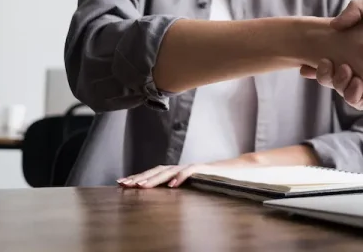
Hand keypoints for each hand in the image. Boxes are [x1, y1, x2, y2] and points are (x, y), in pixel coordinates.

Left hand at [117, 153, 260, 188]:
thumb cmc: (218, 181)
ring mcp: (194, 167)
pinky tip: (172, 185)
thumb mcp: (195, 187)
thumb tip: (163, 195)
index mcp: (179, 172)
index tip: (122, 183)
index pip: (155, 173)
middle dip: (140, 177)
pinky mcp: (206, 169)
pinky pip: (191, 171)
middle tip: (125, 184)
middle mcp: (183, 167)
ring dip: (155, 178)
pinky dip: (181, 177)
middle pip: (158, 170)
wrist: (240, 171)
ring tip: (142, 186)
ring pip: (170, 170)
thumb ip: (180, 189)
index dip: (139, 177)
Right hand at [301, 0, 362, 108]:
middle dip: (327, 76)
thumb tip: (335, 25)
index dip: (324, 64)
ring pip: (355, 91)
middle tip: (309, 70)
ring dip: (342, 87)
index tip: (307, 65)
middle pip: (343, 77)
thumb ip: (359, 8)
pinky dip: (362, 97)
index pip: (341, 59)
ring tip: (337, 74)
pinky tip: (354, 85)